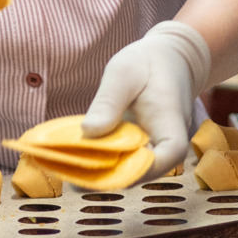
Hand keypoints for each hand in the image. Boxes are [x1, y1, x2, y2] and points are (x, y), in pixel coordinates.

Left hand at [83, 20, 211, 174]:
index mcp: (172, 124)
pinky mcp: (140, 150)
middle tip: (69, 173)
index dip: (137, 168)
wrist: (167, 60)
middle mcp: (167, 145)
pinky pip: (123, 162)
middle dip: (107, 177)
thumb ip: (108, 102)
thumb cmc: (146, 63)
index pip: (166, 157)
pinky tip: (74, 159)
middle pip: (144, 172)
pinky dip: (101, 162)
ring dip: (101, 172)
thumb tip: (88, 132)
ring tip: (66, 169)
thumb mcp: (123, 73)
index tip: (102, 169)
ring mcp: (154, 150)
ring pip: (130, 171)